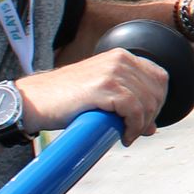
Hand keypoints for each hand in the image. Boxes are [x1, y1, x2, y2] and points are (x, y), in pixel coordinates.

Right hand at [16, 49, 169, 144]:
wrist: (33, 101)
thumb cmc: (64, 100)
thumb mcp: (101, 96)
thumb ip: (127, 103)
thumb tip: (152, 127)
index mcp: (121, 56)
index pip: (159, 77)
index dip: (158, 101)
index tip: (145, 119)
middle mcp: (120, 59)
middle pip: (157, 91)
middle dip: (151, 115)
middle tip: (135, 131)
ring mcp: (113, 72)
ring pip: (148, 102)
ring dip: (141, 125)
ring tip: (127, 135)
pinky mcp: (105, 87)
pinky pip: (135, 111)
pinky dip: (133, 128)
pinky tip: (124, 137)